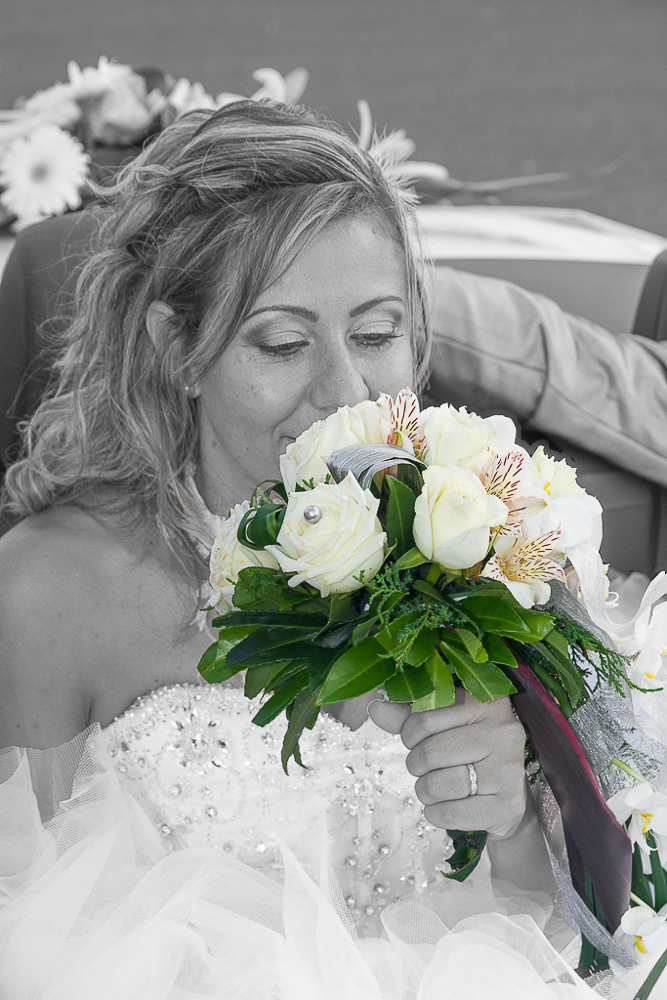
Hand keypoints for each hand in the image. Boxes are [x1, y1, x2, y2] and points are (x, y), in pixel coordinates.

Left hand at [368, 689, 526, 838]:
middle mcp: (504, 732)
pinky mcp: (509, 806)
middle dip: (417, 765)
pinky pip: (451, 814)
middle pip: (431, 752)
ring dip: (425, 791)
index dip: (409, 735)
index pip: (423, 718)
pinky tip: (444, 806)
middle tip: (425, 768)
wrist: (504, 797)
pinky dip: (436, 814)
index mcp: (486, 703)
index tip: (415, 741)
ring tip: (435, 787)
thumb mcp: (441, 727)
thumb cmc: (467, 754)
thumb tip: (375, 707)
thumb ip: (408, 716)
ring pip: (440, 784)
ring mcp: (509, 770)